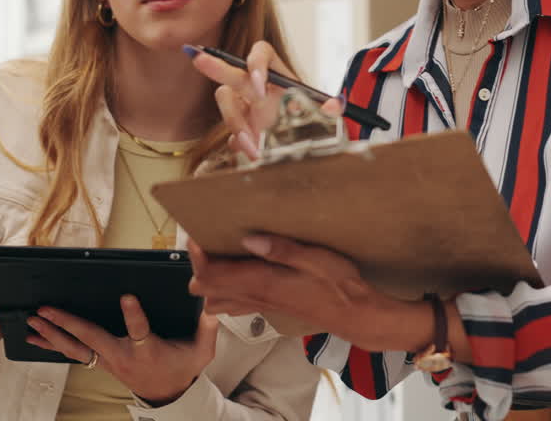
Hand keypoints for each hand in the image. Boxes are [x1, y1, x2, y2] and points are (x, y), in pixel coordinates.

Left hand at [26, 295, 219, 404]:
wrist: (168, 394)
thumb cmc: (183, 368)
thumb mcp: (202, 351)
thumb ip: (208, 327)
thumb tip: (212, 305)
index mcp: (148, 349)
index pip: (140, 331)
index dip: (134, 315)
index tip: (127, 297)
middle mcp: (123, 356)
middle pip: (92, 339)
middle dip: (67, 324)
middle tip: (46, 310)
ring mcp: (108, 361)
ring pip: (76, 347)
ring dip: (52, 334)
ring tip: (32, 321)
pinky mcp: (101, 362)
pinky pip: (73, 353)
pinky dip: (53, 344)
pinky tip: (36, 337)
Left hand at [187, 236, 430, 353]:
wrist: (355, 315)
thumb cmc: (339, 285)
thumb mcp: (316, 258)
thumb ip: (282, 248)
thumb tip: (248, 238)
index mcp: (263, 282)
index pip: (215, 275)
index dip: (199, 256)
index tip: (195, 236)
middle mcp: (257, 296)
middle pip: (208, 288)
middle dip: (199, 267)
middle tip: (202, 243)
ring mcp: (262, 304)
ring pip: (218, 300)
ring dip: (210, 281)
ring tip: (214, 257)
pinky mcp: (269, 307)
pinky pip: (235, 304)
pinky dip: (225, 292)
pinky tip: (232, 278)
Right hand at [190, 40, 342, 160]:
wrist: (306, 145)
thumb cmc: (314, 120)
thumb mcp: (325, 113)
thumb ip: (330, 109)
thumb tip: (336, 106)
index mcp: (277, 73)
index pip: (261, 52)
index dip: (256, 63)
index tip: (258, 84)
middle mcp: (256, 86)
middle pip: (232, 71)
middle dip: (215, 65)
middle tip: (199, 59)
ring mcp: (245, 107)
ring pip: (226, 102)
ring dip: (235, 123)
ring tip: (254, 146)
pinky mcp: (241, 129)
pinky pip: (230, 133)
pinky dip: (239, 143)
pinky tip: (253, 152)